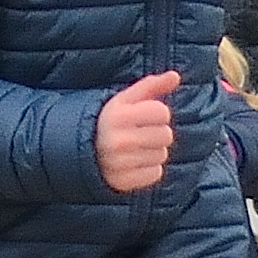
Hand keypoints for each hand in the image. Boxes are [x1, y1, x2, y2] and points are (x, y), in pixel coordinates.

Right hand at [92, 70, 181, 194]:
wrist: (81, 151)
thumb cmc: (111, 121)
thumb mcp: (125, 100)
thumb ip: (151, 85)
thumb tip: (175, 75)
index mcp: (118, 116)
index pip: (162, 112)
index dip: (157, 113)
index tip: (143, 116)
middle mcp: (118, 140)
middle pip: (166, 135)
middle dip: (157, 133)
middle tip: (141, 134)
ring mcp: (120, 163)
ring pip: (162, 155)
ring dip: (154, 151)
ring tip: (136, 148)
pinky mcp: (123, 181)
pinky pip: (156, 173)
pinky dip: (149, 168)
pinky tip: (135, 162)